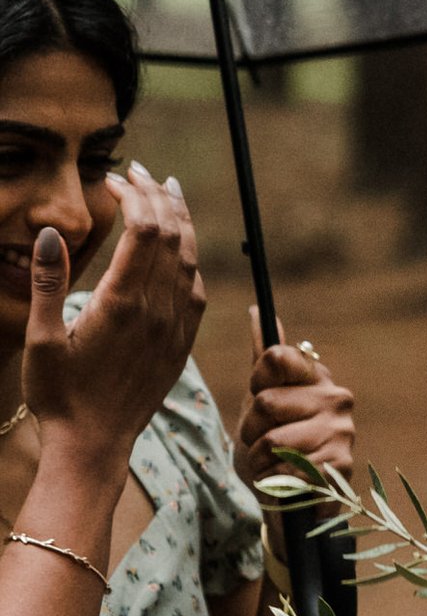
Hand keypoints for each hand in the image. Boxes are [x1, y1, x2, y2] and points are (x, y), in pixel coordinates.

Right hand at [19, 166, 203, 461]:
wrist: (96, 443)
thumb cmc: (60, 393)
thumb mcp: (42, 338)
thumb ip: (47, 282)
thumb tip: (50, 233)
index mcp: (124, 305)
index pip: (146, 232)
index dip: (136, 197)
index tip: (116, 179)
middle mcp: (158, 312)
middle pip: (173, 239)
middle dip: (160, 198)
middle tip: (142, 173)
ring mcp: (174, 328)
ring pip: (190, 262)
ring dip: (181, 223)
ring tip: (168, 194)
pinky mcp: (180, 344)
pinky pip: (196, 292)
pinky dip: (189, 260)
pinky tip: (180, 250)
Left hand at [235, 307, 355, 486]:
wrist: (289, 495)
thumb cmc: (274, 443)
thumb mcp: (261, 397)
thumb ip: (264, 359)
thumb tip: (258, 310)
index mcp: (317, 376)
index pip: (276, 356)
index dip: (256, 382)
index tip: (261, 399)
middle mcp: (336, 399)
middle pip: (266, 401)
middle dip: (252, 429)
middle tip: (263, 442)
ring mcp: (343, 433)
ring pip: (274, 439)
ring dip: (261, 460)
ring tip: (274, 465)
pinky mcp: (342, 467)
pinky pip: (290, 469)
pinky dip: (278, 481)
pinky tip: (288, 482)